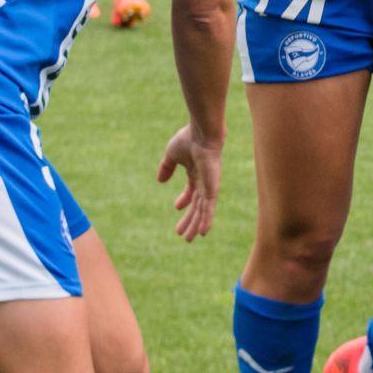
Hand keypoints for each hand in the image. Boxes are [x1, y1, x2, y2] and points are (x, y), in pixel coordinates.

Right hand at [156, 124, 222, 240]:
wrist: (202, 133)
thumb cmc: (188, 139)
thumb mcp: (172, 155)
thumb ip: (166, 167)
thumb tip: (160, 181)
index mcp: (196, 172)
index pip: (192, 191)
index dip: (185, 200)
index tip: (176, 207)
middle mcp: (204, 181)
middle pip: (197, 205)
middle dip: (190, 219)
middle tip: (183, 234)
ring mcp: (209, 185)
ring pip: (203, 210)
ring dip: (196, 225)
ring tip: (190, 239)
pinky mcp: (212, 188)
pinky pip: (209, 208)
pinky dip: (206, 220)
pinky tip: (203, 232)